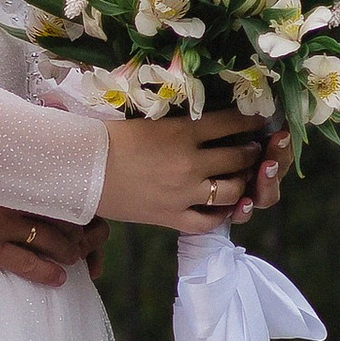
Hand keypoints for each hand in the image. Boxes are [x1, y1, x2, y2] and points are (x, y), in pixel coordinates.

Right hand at [0, 181, 107, 286]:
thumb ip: (0, 171)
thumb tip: (13, 171)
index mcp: (13, 177)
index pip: (60, 190)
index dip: (79, 205)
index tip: (86, 212)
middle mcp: (16, 199)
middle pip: (66, 217)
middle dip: (86, 232)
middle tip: (96, 240)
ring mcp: (4, 225)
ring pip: (54, 242)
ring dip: (72, 253)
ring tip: (80, 260)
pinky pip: (28, 263)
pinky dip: (48, 271)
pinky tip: (59, 278)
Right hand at [99, 106, 281, 236]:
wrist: (82, 170)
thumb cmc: (109, 138)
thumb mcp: (150, 120)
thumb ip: (182, 123)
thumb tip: (208, 119)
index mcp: (182, 132)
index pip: (231, 124)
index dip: (249, 121)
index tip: (258, 120)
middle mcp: (189, 163)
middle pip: (238, 158)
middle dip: (251, 151)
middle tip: (252, 148)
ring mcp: (182, 193)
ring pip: (231, 191)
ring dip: (242, 182)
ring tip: (240, 176)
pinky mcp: (171, 217)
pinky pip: (208, 221)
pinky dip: (221, 214)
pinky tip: (223, 206)